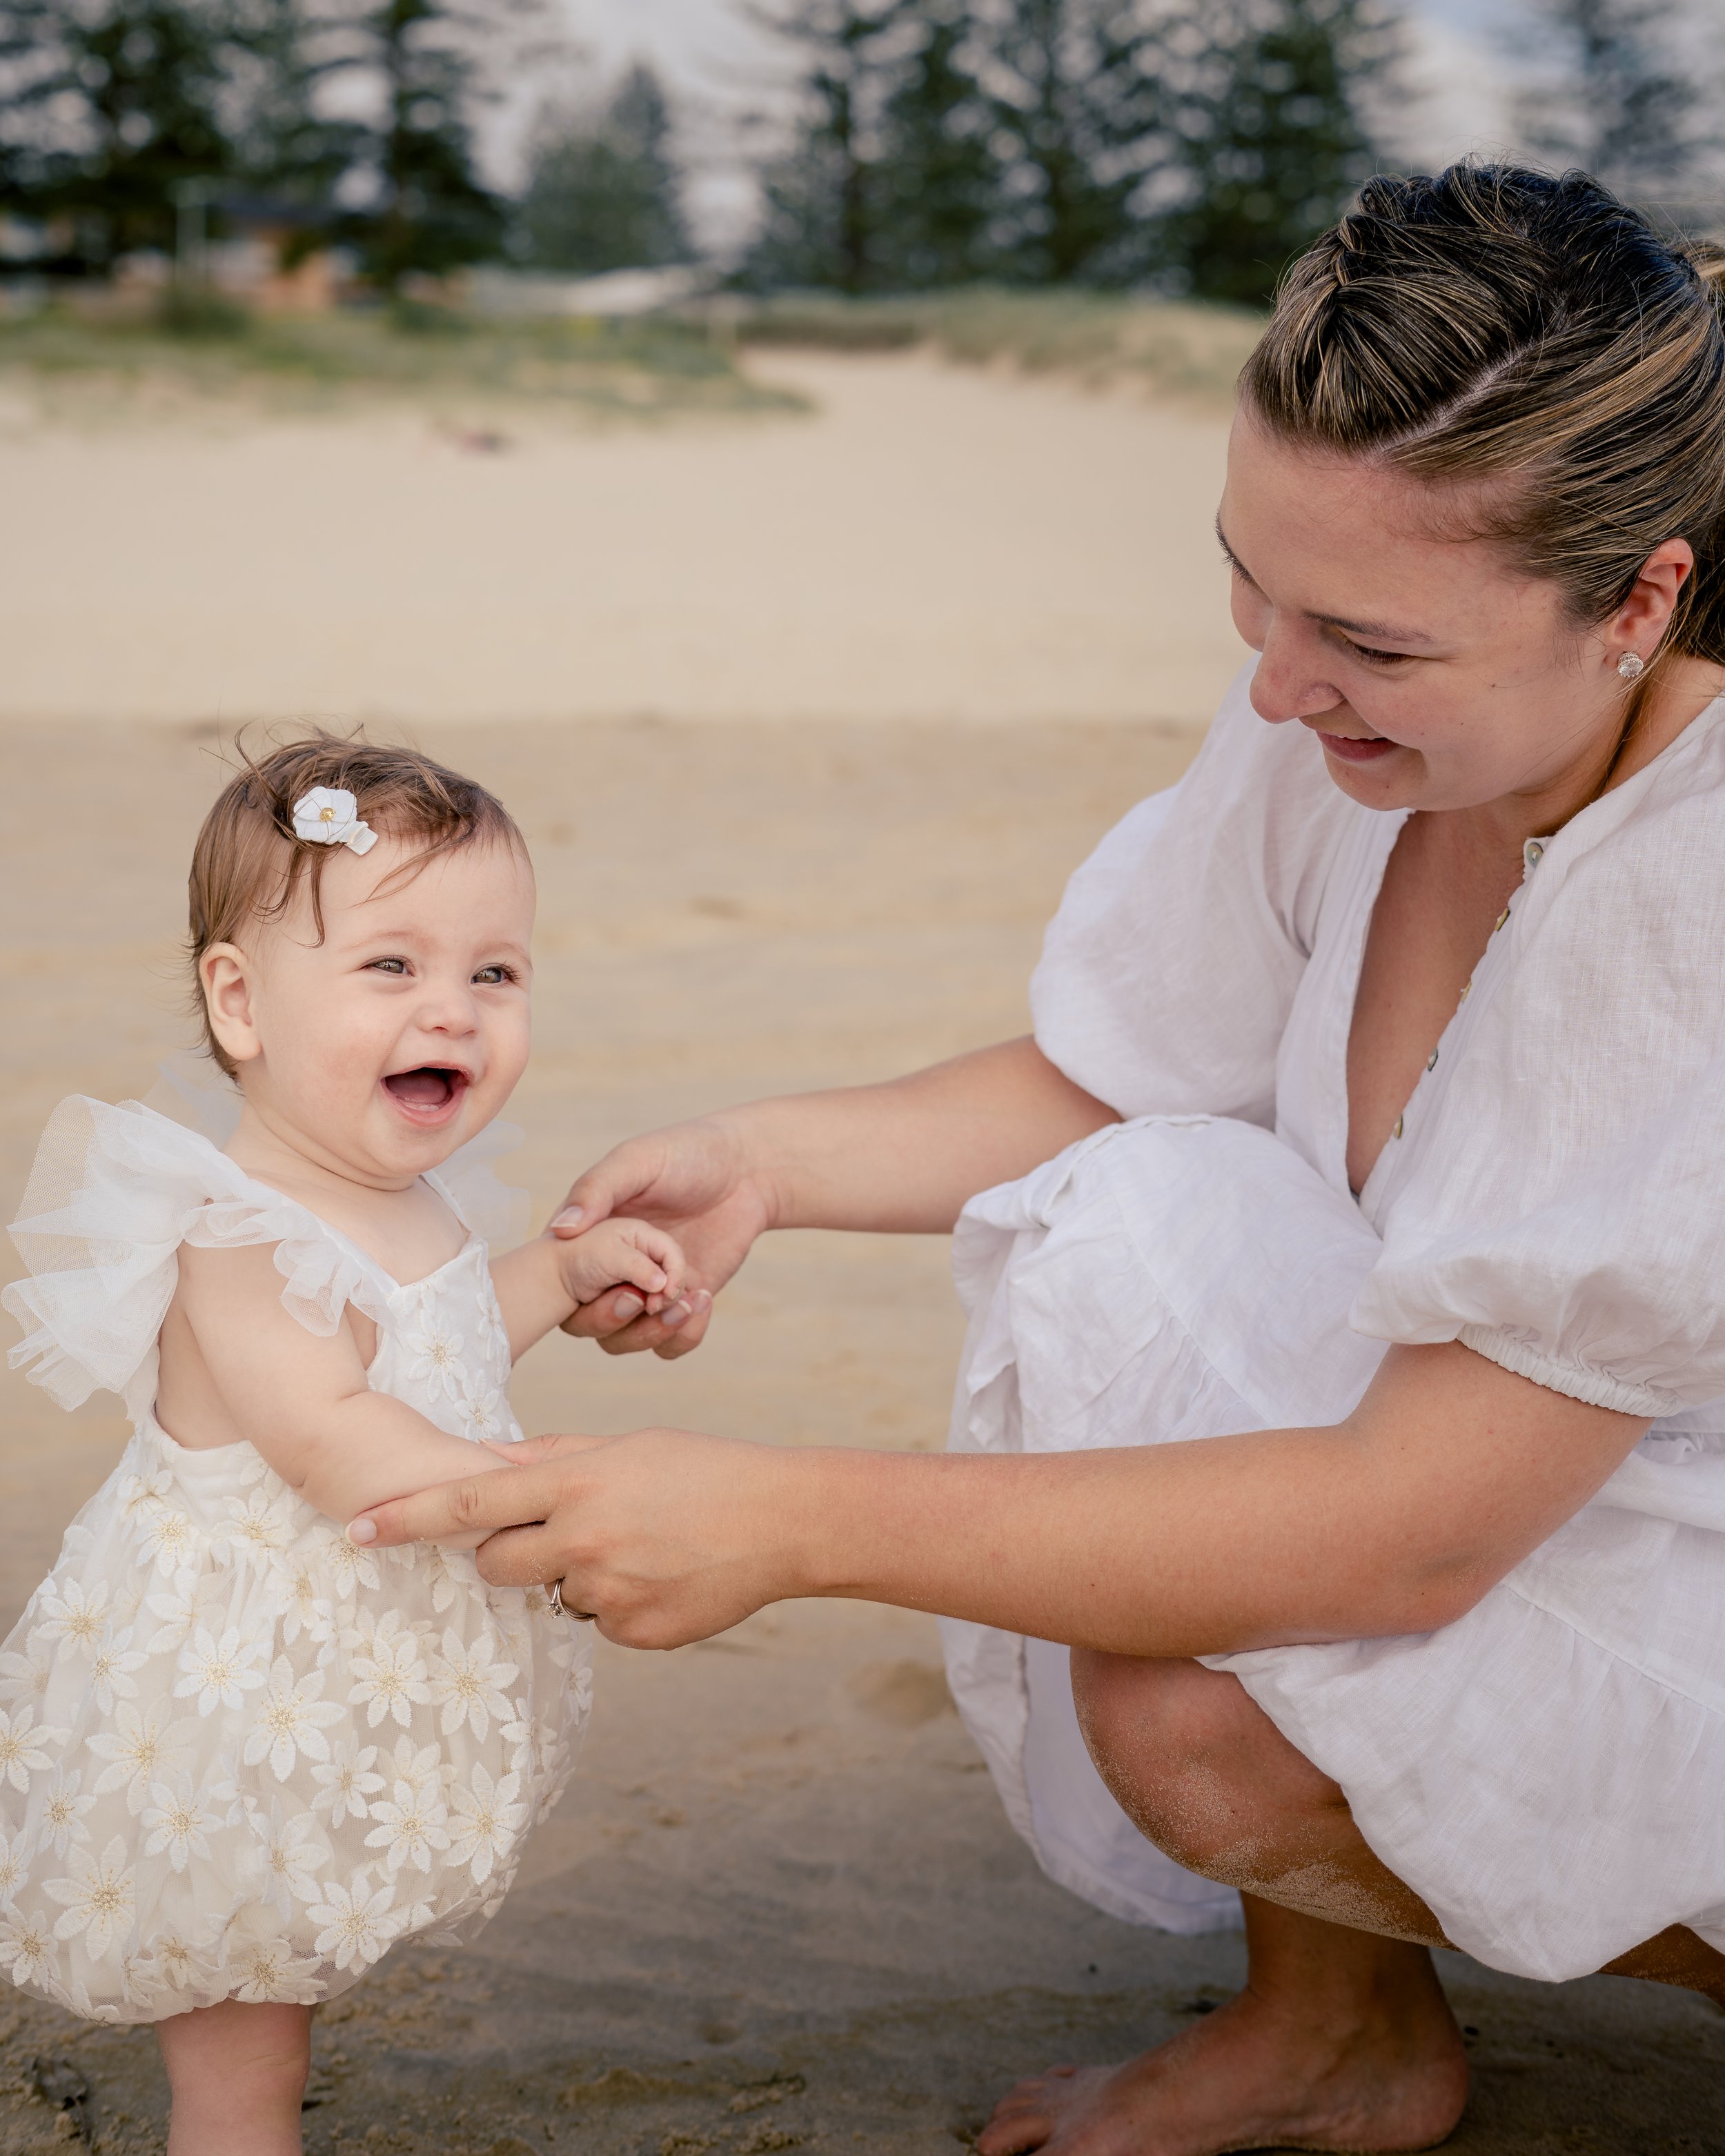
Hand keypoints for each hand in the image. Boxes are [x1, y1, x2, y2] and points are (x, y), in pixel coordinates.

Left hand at [348, 1430, 811, 1648]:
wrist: (783, 1520)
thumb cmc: (704, 1469)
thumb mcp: (626, 1447)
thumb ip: (552, 1459)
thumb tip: (490, 1463)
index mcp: (574, 1483)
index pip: (468, 1502)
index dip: (405, 1518)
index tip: (354, 1528)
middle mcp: (581, 1541)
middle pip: (494, 1564)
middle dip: (506, 1554)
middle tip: (557, 1533)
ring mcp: (608, 1593)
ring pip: (554, 1596)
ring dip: (578, 1577)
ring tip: (641, 1547)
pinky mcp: (635, 1634)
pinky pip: (599, 1624)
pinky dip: (620, 1603)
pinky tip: (664, 1575)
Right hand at [551, 1116, 774, 1359]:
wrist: (747, 1170)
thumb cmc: (687, 1153)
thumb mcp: (638, 1160)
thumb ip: (597, 1189)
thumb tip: (561, 1230)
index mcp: (588, 1237)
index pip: (559, 1283)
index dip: (574, 1297)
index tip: (615, 1283)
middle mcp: (610, 1269)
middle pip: (587, 1323)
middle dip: (616, 1320)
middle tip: (652, 1296)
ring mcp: (645, 1290)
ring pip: (626, 1340)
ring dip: (654, 1332)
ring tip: (687, 1299)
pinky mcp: (680, 1303)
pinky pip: (670, 1343)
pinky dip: (683, 1334)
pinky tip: (704, 1299)